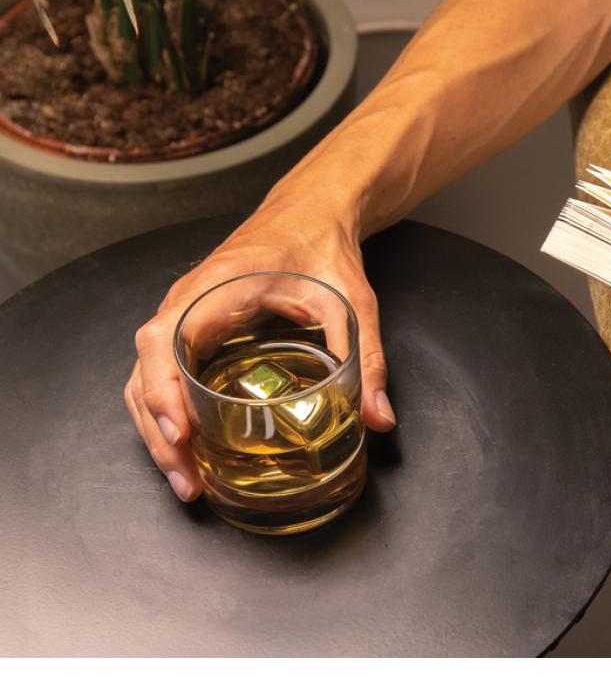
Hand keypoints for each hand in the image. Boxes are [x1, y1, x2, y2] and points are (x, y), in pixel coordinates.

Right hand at [124, 198, 396, 501]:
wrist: (311, 213)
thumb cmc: (322, 247)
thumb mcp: (352, 303)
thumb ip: (367, 359)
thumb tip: (379, 418)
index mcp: (217, 286)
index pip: (164, 339)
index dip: (164, 390)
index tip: (182, 432)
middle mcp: (188, 300)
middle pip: (146, 372)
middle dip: (159, 432)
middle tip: (189, 483)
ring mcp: (185, 314)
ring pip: (147, 379)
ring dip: (159, 431)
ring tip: (188, 481)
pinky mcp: (193, 328)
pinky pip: (165, 375)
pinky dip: (169, 414)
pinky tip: (191, 450)